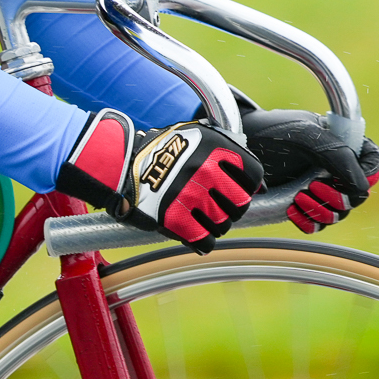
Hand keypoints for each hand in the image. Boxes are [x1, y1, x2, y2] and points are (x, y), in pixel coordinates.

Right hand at [56, 109, 264, 253]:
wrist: (119, 165)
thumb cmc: (158, 152)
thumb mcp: (194, 137)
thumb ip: (227, 154)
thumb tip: (259, 184)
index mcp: (214, 147)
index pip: (253, 175)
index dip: (248, 187)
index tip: (238, 191)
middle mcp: (205, 170)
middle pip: (241, 204)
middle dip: (232, 209)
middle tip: (217, 207)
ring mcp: (191, 196)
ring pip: (224, 225)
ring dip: (215, 225)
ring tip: (200, 217)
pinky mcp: (175, 220)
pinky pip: (205, 241)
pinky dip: (202, 241)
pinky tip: (193, 233)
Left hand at [240, 108, 378, 232]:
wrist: (241, 145)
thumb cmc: (273, 131)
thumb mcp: (305, 135)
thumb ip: (338, 155)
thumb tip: (362, 187)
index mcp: (346, 145)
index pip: (375, 164)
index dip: (365, 176)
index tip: (339, 178)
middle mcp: (338, 168)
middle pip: (358, 196)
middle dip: (336, 198)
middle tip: (311, 186)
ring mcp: (323, 188)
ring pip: (339, 214)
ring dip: (321, 211)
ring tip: (298, 197)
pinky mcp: (305, 205)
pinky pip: (318, 225)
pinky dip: (308, 222)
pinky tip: (292, 210)